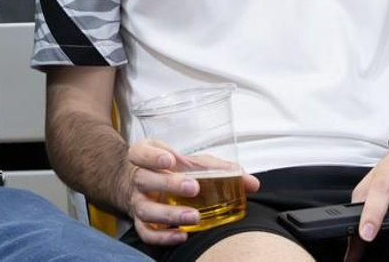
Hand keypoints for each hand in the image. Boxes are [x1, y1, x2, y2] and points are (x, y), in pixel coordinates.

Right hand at [119, 140, 260, 246]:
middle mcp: (138, 179)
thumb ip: (219, 168)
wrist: (143, 185)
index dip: (152, 156)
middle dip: (169, 184)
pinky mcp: (141, 223)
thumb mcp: (190, 161)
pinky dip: (163, 236)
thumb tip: (251, 183)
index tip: (170, 160)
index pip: (140, 152)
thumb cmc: (171, 170)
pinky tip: (181, 236)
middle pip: (144, 179)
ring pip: (145, 209)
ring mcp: (137, 202)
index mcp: (145, 157)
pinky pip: (146, 232)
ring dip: (170, 214)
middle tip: (193, 187)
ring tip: (194, 217)